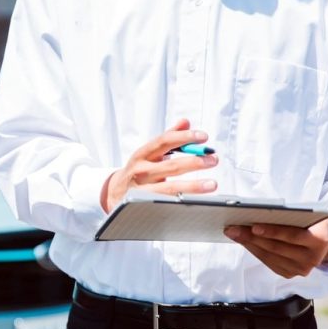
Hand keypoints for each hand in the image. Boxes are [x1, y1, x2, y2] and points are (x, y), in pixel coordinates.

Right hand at [101, 119, 218, 212]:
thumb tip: (185, 122)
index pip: (164, 141)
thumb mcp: (149, 153)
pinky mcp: (146, 206)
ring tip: (212, 184)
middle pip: (171, 166)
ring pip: (170, 188)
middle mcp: (141, 171)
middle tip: (213, 159)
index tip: (203, 136)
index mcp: (143, 154)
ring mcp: (143, 190)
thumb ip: (168, 138)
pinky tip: (197, 202)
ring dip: (193, 186)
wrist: (114, 192)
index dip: (184, 137)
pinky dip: (182, 202)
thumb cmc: (138, 170)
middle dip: (195, 162)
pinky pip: (167, 204)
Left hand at [224, 216, 327, 278]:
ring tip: (233, 233)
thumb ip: (292, 215)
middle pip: (276, 247)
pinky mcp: (291, 274)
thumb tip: (258, 212)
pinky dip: (255, 250)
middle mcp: (312, 258)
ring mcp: (301, 269)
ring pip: (269, 255)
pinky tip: (244, 241)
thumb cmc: (314, 220)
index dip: (273, 231)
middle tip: (233, 228)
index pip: (292, 236)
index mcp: (320, 240)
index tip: (254, 226)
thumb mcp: (310, 215)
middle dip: (252, 237)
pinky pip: (269, 262)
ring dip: (249, 244)